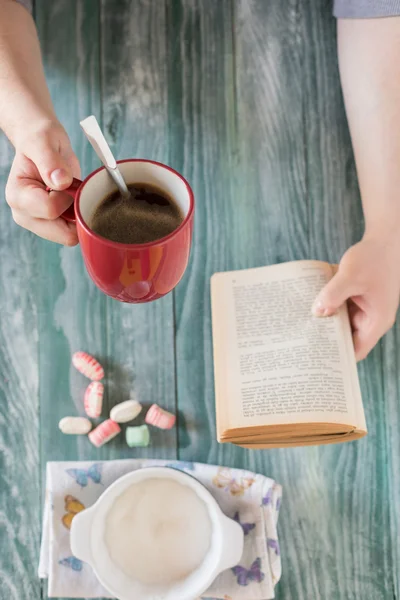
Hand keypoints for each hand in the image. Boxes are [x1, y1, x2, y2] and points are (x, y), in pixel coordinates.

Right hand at [5, 120, 80, 244]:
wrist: (41, 142)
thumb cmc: (40, 138)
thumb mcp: (44, 141)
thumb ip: (50, 160)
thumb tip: (60, 181)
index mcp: (18, 196)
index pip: (51, 210)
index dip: (67, 196)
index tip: (66, 180)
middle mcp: (24, 214)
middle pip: (61, 233)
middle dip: (74, 212)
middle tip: (70, 188)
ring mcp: (37, 223)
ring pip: (69, 236)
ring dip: (77, 215)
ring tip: (69, 193)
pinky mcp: (50, 226)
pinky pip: (72, 232)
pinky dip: (78, 218)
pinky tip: (72, 200)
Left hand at [312, 235, 399, 360]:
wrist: (387, 239)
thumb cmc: (374, 257)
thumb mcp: (351, 276)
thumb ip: (333, 295)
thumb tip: (316, 312)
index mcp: (376, 321)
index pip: (356, 351)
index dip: (338, 356)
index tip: (316, 357)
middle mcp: (371, 319)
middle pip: (346, 338)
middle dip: (326, 338)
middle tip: (301, 341)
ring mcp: (364, 308)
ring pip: (341, 323)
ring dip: (325, 321)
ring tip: (300, 326)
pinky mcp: (358, 298)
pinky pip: (340, 308)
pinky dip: (327, 306)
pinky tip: (309, 305)